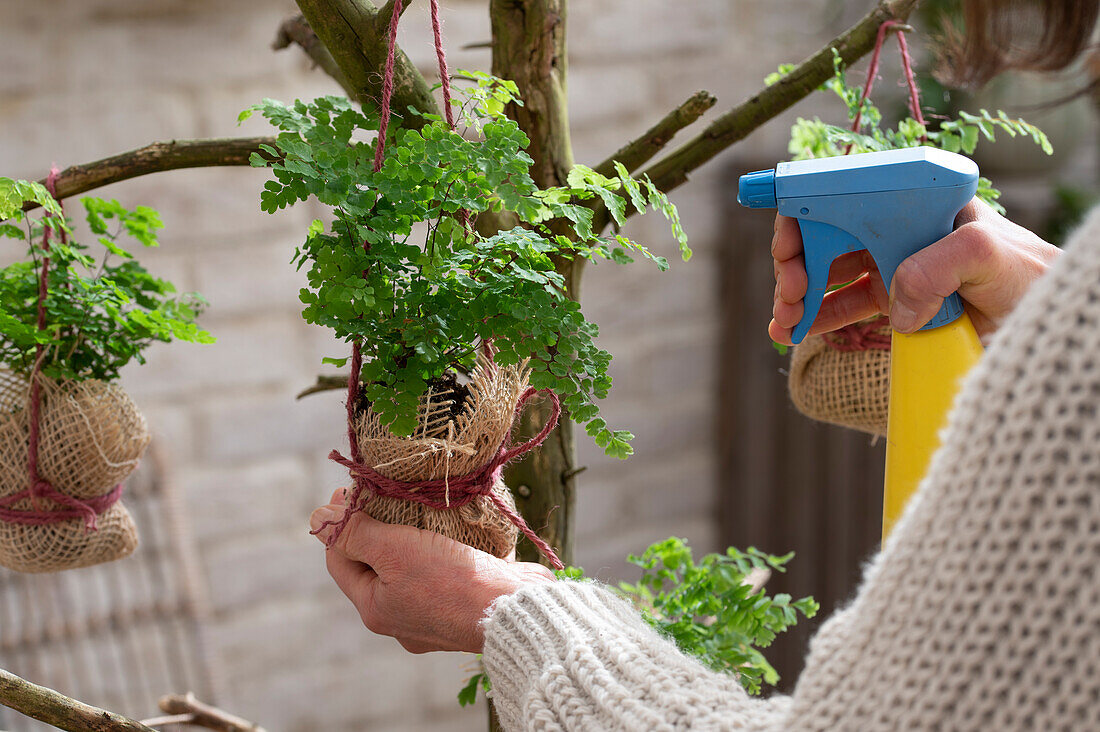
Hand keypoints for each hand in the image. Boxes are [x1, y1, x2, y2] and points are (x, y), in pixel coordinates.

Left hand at [309, 489, 555, 653]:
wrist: (516, 609)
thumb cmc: (452, 581)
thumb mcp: (394, 550)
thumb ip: (355, 534)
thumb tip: (319, 518)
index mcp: (376, 610)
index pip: (340, 560)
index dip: (340, 524)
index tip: (352, 490)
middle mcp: (401, 619)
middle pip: (376, 564)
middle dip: (378, 528)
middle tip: (387, 493)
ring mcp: (435, 615)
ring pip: (411, 566)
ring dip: (413, 536)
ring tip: (420, 506)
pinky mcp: (466, 604)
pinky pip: (444, 571)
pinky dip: (444, 548)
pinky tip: (453, 529)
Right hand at [769, 198, 1060, 344]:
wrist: (1046, 321)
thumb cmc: (1028, 275)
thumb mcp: (989, 255)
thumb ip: (939, 265)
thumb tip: (894, 302)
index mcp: (912, 200)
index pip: (846, 191)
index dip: (806, 210)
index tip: (787, 240)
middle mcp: (896, 226)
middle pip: (825, 233)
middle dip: (795, 261)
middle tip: (791, 293)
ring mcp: (891, 263)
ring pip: (825, 272)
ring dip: (797, 296)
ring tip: (785, 322)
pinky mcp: (893, 300)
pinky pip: (841, 306)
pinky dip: (814, 319)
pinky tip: (794, 332)